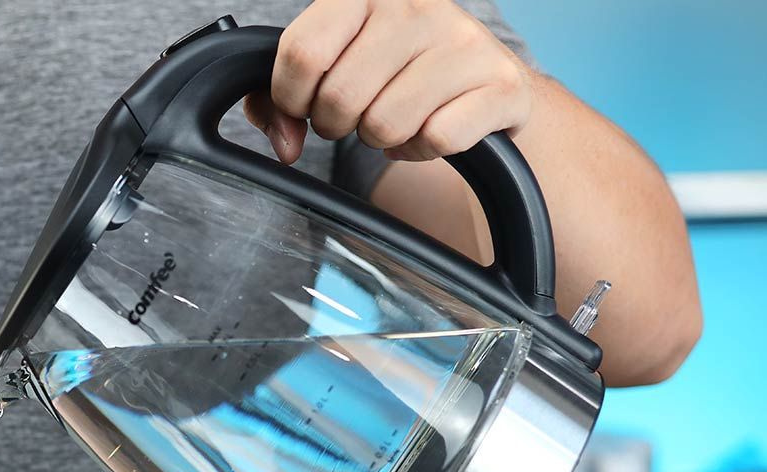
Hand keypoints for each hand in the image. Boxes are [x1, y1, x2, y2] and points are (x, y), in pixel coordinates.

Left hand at [244, 0, 533, 163]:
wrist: (482, 77)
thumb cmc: (393, 70)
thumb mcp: (333, 65)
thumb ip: (278, 100)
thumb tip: (284, 142)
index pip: (302, 53)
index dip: (292, 97)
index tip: (306, 103)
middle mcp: (417, 5)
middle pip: (340, 97)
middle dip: (337, 124)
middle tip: (356, 114)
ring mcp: (464, 41)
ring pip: (384, 124)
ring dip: (380, 138)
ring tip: (395, 116)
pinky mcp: (500, 83)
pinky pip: (434, 139)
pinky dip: (421, 149)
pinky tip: (428, 128)